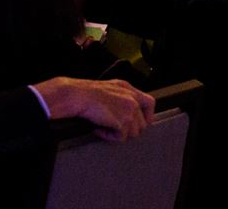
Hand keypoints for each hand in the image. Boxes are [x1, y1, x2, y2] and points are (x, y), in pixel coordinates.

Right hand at [32, 77, 155, 142]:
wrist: (76, 95)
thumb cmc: (86, 93)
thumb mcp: (109, 88)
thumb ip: (122, 97)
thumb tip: (127, 115)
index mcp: (128, 88)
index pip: (150, 103)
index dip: (147, 116)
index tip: (137, 122)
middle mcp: (132, 98)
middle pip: (143, 124)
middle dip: (128, 129)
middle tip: (112, 126)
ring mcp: (129, 110)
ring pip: (133, 134)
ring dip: (118, 133)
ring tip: (103, 126)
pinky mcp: (123, 121)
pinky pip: (121, 138)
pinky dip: (109, 136)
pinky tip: (100, 129)